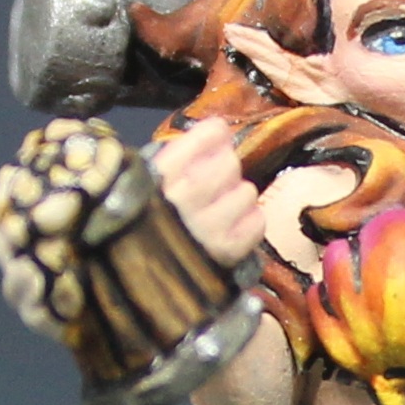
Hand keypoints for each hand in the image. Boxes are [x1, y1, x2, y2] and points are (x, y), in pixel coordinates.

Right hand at [152, 119, 266, 269]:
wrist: (147, 274)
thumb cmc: (153, 220)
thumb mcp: (151, 181)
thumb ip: (179, 156)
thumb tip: (219, 130)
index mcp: (160, 175)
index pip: (207, 135)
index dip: (216, 135)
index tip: (217, 138)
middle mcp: (183, 199)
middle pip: (231, 163)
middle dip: (227, 170)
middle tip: (215, 183)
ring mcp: (206, 227)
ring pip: (247, 192)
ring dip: (239, 199)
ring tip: (220, 210)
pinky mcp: (227, 251)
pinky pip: (257, 222)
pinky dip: (249, 223)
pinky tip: (230, 229)